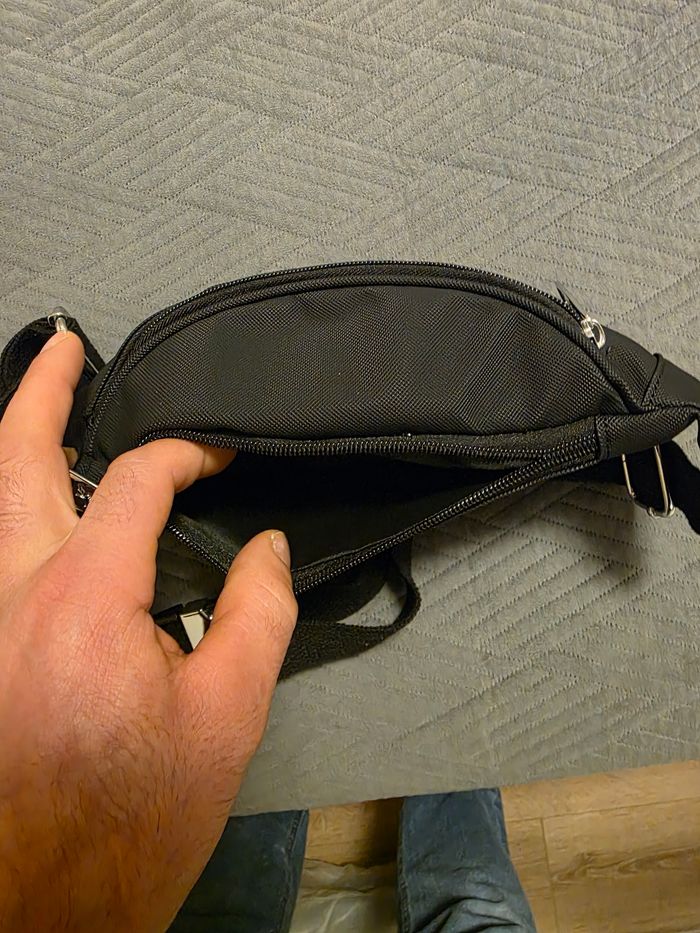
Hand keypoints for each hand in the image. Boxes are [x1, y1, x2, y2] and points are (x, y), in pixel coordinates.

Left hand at [0, 332, 297, 931]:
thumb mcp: (227, 715)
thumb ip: (256, 612)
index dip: (186, 452)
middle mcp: (10, 590)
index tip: (220, 454)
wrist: (41, 903)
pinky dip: (16, 509)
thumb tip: (264, 545)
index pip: (137, 481)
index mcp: (82, 597)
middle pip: (16, 458)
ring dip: (18, 443)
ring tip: (47, 403)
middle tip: (67, 345)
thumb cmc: (135, 816)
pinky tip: (39, 503)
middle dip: (43, 390)